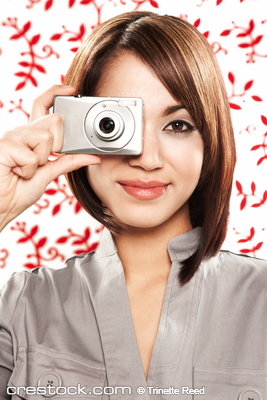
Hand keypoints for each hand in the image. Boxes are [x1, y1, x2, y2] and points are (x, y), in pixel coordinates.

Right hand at [0, 85, 100, 230]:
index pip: (43, 105)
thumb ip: (68, 161)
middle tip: (41, 162)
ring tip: (26, 169)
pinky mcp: (6, 146)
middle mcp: (22, 132)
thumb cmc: (19, 190)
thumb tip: (93, 156)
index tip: (72, 89)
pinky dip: (29, 170)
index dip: (56, 93)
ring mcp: (13, 137)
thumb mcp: (49, 173)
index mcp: (31, 135)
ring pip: (46, 136)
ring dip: (41, 160)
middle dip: (56, 145)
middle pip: (54, 119)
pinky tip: (17, 173)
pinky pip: (33, 155)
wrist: (1, 206)